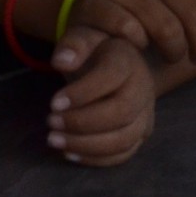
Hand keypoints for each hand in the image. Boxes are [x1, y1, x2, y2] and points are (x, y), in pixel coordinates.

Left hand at [47, 36, 155, 165]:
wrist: (111, 62)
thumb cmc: (92, 51)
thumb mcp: (81, 38)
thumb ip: (73, 45)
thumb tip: (62, 62)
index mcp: (128, 61)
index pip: (111, 77)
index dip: (83, 93)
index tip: (53, 103)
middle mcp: (143, 89)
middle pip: (121, 113)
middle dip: (82, 122)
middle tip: (50, 122)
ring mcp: (145, 114)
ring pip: (124, 139)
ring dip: (86, 145)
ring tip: (54, 140)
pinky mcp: (139, 134)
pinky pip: (123, 154)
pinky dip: (96, 159)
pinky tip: (69, 153)